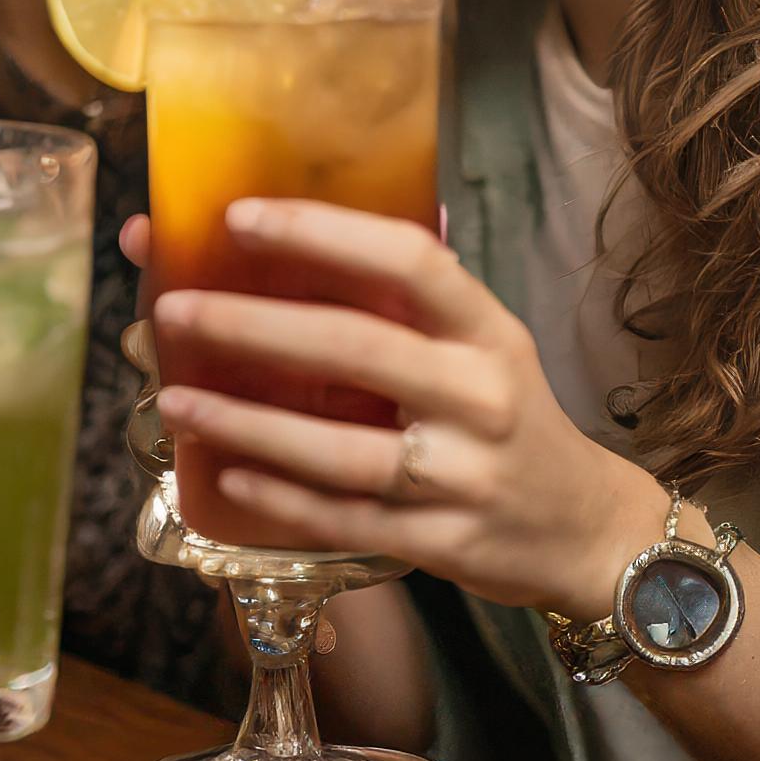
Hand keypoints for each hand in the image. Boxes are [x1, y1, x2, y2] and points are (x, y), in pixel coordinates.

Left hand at [151, 199, 667, 621]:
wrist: (585, 527)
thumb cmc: (504, 411)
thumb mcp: (478, 341)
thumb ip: (398, 302)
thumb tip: (279, 237)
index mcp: (486, 328)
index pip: (407, 259)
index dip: (322, 232)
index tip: (238, 218)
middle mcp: (479, 394)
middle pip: (357, 349)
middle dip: (254, 327)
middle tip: (174, 310)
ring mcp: (463, 474)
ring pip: (339, 449)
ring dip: (246, 424)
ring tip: (175, 401)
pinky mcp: (444, 542)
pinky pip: (346, 517)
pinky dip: (280, 497)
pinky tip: (224, 475)